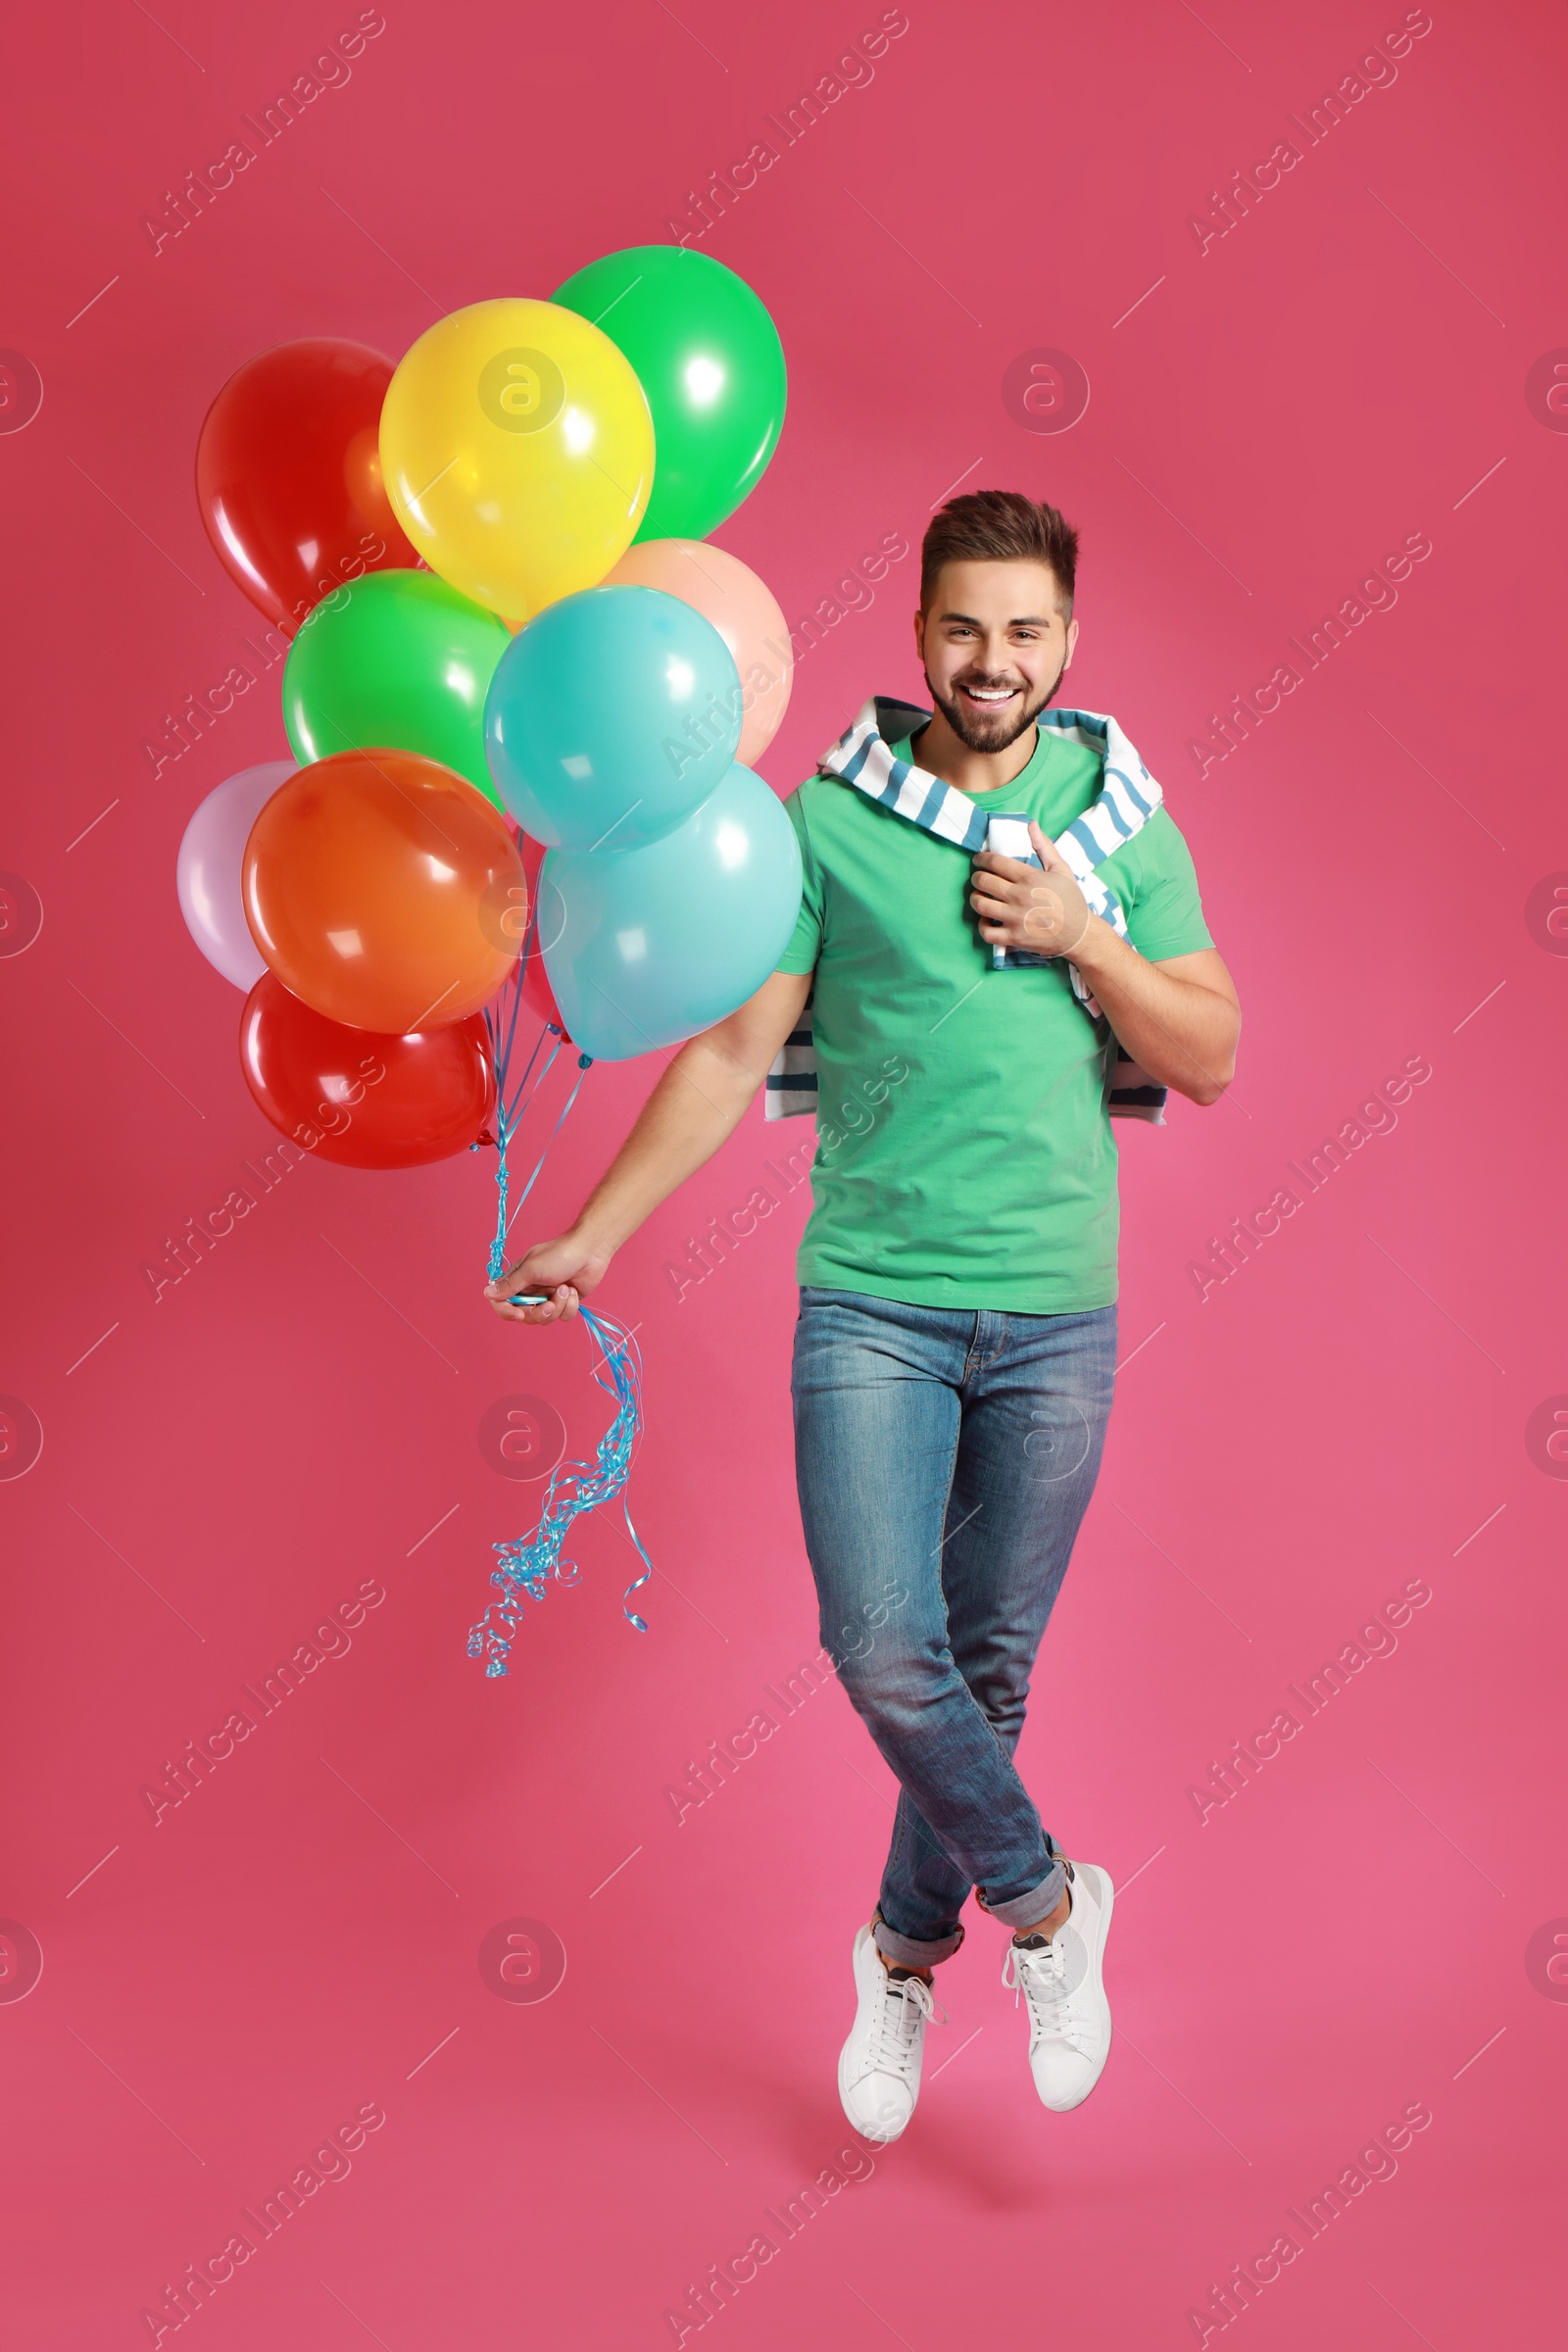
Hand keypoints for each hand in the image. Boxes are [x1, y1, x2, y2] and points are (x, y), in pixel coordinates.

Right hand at [483, 1229, 611, 1325]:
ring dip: (557, 1306)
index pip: (502, 1302)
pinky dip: (569, 1305)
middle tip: (549, 1303)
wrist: (591, 1251)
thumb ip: (510, 1285)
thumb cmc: (559, 1255)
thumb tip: (487, 1293)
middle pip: (524, 1315)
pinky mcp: (565, 1302)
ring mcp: (548, 1297)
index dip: (506, 1311)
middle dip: (538, 1312)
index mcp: (518, 1279)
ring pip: (545, 1318)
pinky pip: (563, 1316)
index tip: (518, 1313)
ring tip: (565, 1289)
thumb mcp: (531, 1269)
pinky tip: (573, 1291)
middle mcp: (531, 1290)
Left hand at [969, 821, 1092, 958]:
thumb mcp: (1062, 869)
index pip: (996, 862)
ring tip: (979, 897)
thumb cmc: (1071, 900)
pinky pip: (987, 932)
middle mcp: (1019, 897)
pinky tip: (987, 920)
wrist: (1080, 934)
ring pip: (980, 905)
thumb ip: (1044, 847)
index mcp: (1030, 878)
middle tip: (978, 878)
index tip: (978, 859)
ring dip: (975, 899)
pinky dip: (982, 926)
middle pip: (983, 881)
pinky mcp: (1014, 938)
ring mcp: (1015, 919)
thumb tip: (1031, 825)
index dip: (982, 859)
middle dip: (976, 877)